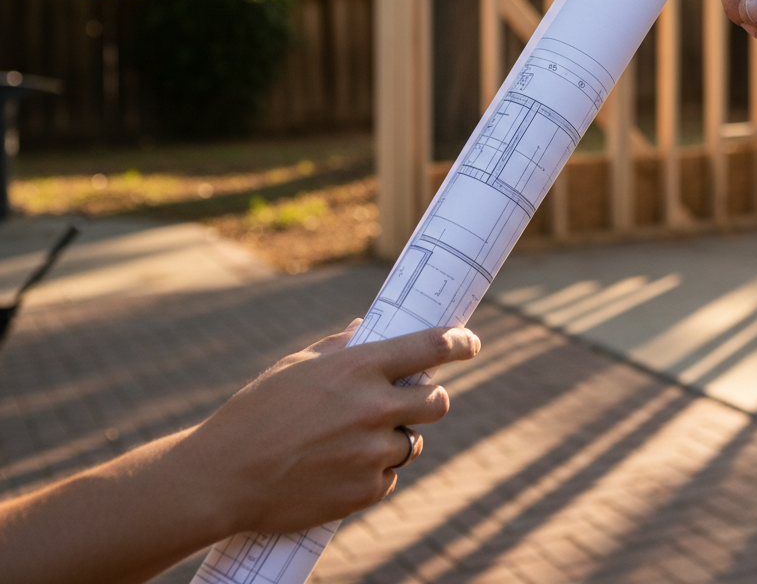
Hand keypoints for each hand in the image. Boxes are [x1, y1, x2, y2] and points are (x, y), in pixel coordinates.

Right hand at [183, 321, 480, 534]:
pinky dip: (374, 471)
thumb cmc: (256, 412)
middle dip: (428, 399)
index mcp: (358, 367)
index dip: (459, 343)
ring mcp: (373, 453)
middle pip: (437, 401)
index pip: (430, 347)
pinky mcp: (366, 491)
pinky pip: (389, 476)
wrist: (224, 477)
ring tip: (352, 441)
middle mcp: (374, 408)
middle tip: (410, 400)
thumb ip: (339, 348)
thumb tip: (366, 329)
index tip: (470, 343)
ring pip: (413, 442)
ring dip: (396, 438)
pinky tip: (338, 467)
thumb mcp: (296, 366)